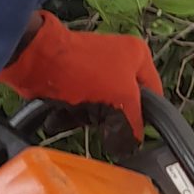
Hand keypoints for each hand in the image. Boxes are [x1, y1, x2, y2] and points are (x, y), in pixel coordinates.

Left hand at [0, 10, 160, 140]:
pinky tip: (69, 116)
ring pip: (105, 108)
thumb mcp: (123, 93)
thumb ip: (136, 117)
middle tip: (111, 128)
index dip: (150, 115)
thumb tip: (137, 138)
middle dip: (117, 117)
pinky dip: (76, 115)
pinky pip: (84, 107)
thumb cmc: (85, 69)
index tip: (142, 135)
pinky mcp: (76, 83)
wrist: (39, 60)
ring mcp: (96, 71)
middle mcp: (119, 60)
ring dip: (93, 117)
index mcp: (137, 54)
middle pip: (128, 102)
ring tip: (83, 115)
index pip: (154, 92)